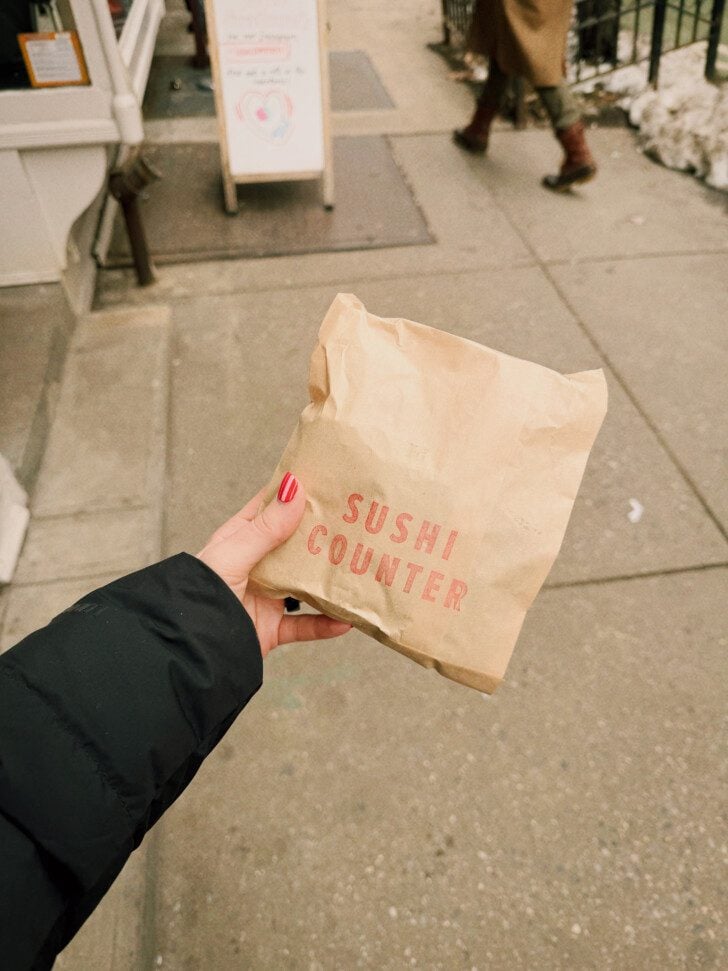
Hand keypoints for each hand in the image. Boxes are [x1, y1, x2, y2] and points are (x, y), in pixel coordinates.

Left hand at [197, 473, 350, 657]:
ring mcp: (265, 598)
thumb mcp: (233, 555)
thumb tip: (295, 488)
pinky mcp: (271, 630)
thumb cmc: (201, 593)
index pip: (270, 509)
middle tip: (356, 521)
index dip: (295, 495)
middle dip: (322, 535)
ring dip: (328, 579)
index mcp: (238, 540)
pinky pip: (305, 625)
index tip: (328, 482)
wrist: (189, 649)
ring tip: (357, 567)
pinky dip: (325, 624)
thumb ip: (266, 528)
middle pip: (294, 545)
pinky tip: (346, 620)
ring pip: (305, 584)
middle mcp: (254, 566)